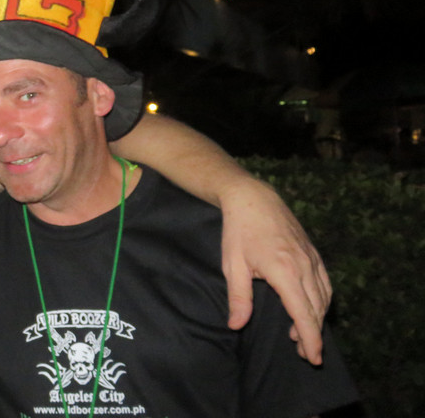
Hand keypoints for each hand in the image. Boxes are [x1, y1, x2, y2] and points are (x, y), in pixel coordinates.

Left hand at [219, 178, 330, 364]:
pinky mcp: (313, 253)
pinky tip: (311, 309)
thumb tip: (236, 325)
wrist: (253, 198)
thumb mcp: (233, 265)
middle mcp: (304, 266)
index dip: (310, 338)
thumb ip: (239, 297)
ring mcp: (311, 258)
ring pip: (324, 296)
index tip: (313, 357)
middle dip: (313, 334)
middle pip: (317, 309)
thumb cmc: (239, 231)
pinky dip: (321, 300)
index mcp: (284, 272)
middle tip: (304, 355)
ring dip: (317, 318)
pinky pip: (324, 282)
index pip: (303, 313)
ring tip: (301, 336)